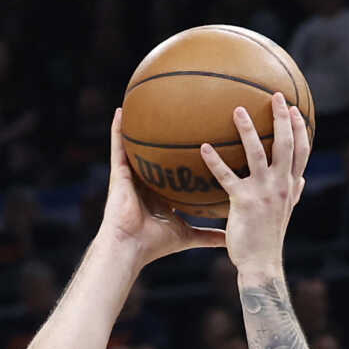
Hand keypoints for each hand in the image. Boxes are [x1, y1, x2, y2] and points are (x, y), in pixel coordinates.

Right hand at [101, 109, 226, 268]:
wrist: (130, 248)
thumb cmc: (155, 244)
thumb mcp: (188, 236)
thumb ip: (209, 235)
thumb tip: (231, 241)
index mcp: (161, 194)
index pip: (175, 172)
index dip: (185, 157)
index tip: (200, 140)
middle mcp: (146, 181)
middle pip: (158, 153)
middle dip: (167, 135)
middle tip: (181, 111)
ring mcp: (131, 176)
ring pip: (137, 146)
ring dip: (139, 125)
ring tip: (146, 101)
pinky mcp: (119, 173)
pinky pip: (117, 147)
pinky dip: (117, 129)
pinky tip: (120, 111)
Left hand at [200, 95, 308, 274]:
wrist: (261, 264)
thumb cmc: (269, 240)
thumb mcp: (286, 214)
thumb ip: (294, 194)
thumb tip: (302, 181)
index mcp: (291, 187)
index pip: (301, 152)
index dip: (300, 128)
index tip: (295, 109)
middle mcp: (282, 185)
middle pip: (286, 145)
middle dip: (282, 118)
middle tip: (275, 96)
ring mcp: (264, 192)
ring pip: (258, 153)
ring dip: (248, 130)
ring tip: (237, 110)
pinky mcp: (244, 202)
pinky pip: (227, 176)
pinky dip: (215, 161)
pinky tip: (203, 148)